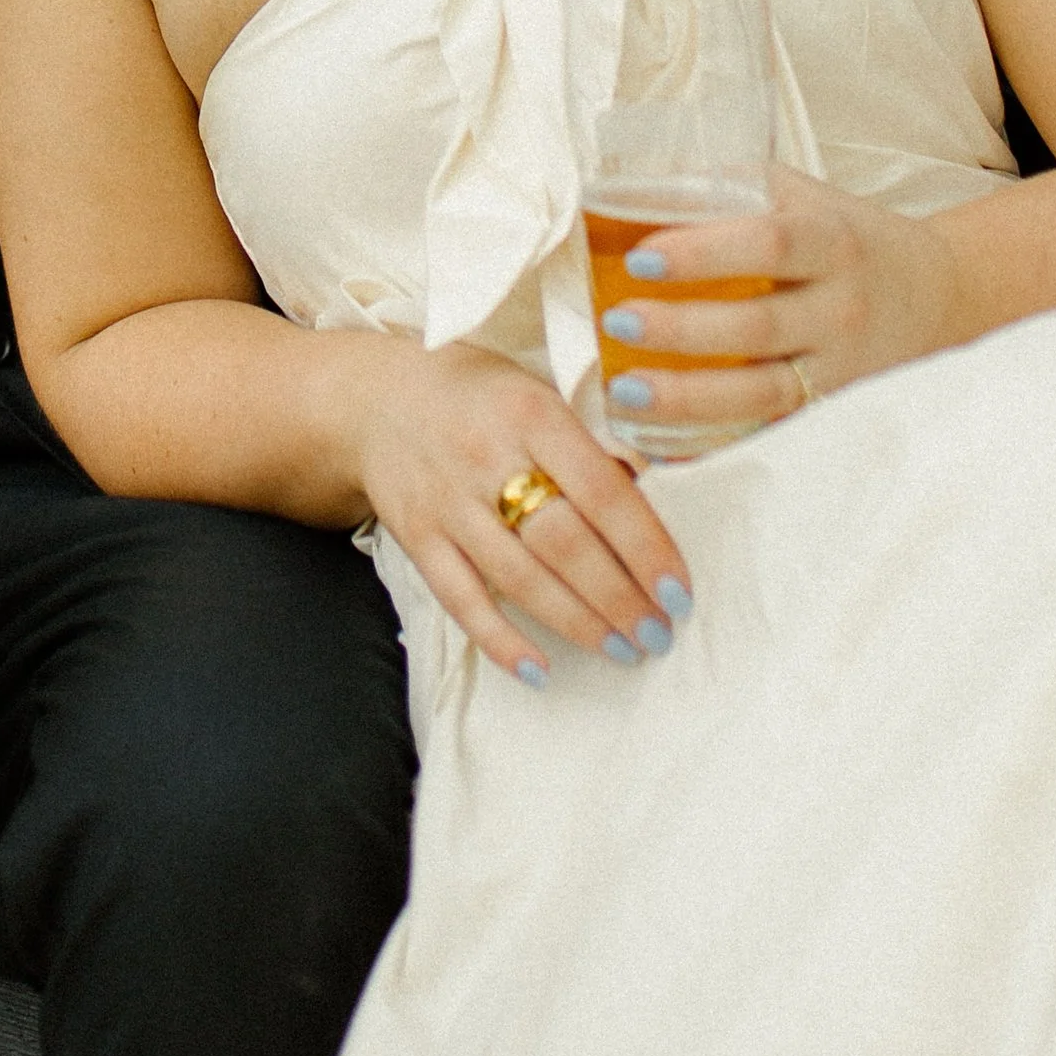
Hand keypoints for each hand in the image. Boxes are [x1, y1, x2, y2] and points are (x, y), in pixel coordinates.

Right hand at [345, 338, 692, 688]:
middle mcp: (486, 458)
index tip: (678, 590)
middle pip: (564, 543)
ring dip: (577, 623)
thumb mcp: (538, 385)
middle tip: (659, 632)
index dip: (645, 546)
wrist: (377, 397)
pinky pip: (461, 600)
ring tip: (622, 649)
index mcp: (530, 412)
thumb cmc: (479, 393)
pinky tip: (539, 670)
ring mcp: (448, 503)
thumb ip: (591, 435)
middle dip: (619, 597)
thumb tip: (661, 482)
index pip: (601, 490)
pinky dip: (501, 641)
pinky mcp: (418, 538)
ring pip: (519, 579)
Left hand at [596, 165, 957, 443]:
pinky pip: (773, 434)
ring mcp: (841, 370)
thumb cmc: (846, 235)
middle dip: (683, 329)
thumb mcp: (802, 196)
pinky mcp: (834, 414)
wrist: (937, 294)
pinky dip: (719, 446)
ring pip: (766, 394)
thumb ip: (730, 187)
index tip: (641, 256)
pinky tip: (665, 448)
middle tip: (618, 321)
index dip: (704, 252)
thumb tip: (629, 182)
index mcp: (831, 243)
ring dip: (689, 397)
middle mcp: (842, 309)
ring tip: (625, 391)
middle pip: (760, 326)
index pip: (769, 245)